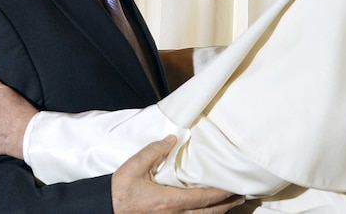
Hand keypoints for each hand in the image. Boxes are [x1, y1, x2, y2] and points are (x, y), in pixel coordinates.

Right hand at [112, 136, 244, 213]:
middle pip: (207, 213)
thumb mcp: (134, 166)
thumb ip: (155, 151)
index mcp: (169, 201)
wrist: (104, 208)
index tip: (234, 187)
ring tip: (229, 204)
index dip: (221, 193)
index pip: (203, 198)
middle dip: (226, 205)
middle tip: (240, 196)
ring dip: (217, 212)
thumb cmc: (119, 190)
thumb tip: (172, 138)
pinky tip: (206, 211)